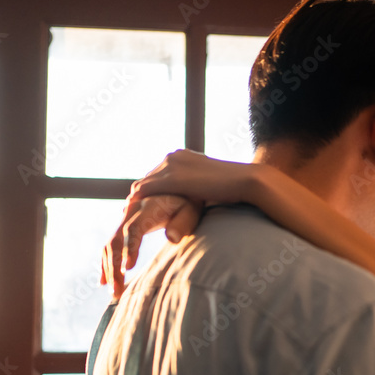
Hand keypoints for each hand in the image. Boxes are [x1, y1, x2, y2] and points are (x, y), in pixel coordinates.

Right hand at [100, 194, 201, 298]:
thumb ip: (182, 224)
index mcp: (147, 208)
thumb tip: (171, 238)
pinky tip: (105, 281)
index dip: (129, 248)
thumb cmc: (189, 203)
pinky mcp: (124, 226)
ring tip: (114, 293)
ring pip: (110, 245)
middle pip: (116, 240)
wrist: (178, 189)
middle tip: (118, 292)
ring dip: (109, 269)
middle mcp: (131, 212)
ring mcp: (124, 219)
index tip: (128, 268)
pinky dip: (106, 263)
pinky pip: (110, 245)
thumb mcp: (191, 211)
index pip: (133, 229)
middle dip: (114, 267)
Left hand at [128, 149, 258, 203]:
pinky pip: (145, 191)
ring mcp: (172, 166)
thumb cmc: (235, 188)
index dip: (150, 191)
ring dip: (135, 201)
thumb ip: (197, 188)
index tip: (143, 206)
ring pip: (143, 185)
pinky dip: (137, 202)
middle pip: (147, 178)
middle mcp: (174, 157)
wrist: (246, 181)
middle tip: (130, 214)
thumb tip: (198, 198)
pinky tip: (131, 214)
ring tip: (128, 218)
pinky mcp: (173, 178)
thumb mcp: (209, 185)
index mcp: (182, 156)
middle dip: (139, 196)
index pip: (158, 174)